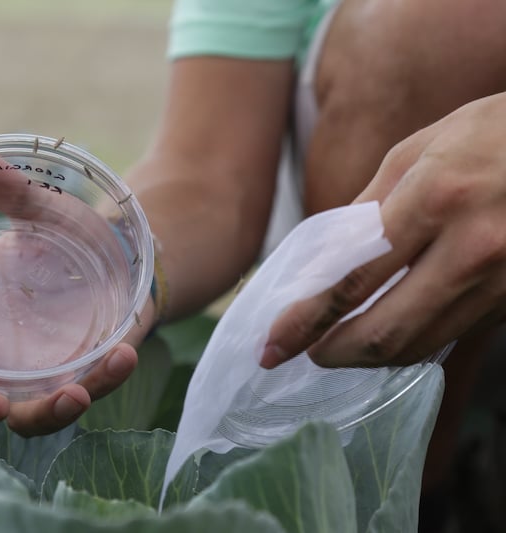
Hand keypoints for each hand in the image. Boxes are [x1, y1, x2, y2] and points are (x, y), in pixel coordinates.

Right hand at [0, 155, 152, 434]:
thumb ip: (16, 197)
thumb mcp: (43, 215)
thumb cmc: (64, 239)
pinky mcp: (84, 373)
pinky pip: (91, 387)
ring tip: (72, 395)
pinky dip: (105, 379)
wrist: (119, 257)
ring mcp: (40, 369)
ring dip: (45, 412)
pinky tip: (123, 356)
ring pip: (28, 412)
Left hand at [262, 92, 505, 367]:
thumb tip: (325, 259)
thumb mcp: (420, 149)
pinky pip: (452, 334)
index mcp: (435, 199)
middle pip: (386, 331)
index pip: (353, 279)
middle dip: (333, 352)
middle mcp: (472, 248)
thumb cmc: (494, 133)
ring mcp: (502, 281)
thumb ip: (368, 207)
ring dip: (370, 356)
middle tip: (304, 353)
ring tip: (336, 347)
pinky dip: (411, 342)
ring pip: (421, 344)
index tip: (273, 343)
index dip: (305, 319)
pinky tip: (386, 335)